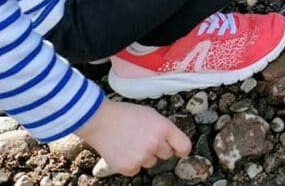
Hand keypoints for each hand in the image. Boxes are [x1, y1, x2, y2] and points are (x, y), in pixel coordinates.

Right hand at [75, 99, 190, 175]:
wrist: (100, 120)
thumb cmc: (126, 115)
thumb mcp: (151, 115)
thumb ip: (165, 129)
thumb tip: (174, 144)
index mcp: (164, 128)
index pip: (184, 146)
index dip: (181, 149)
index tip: (178, 150)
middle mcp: (155, 144)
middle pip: (167, 155)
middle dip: (158, 149)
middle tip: (143, 138)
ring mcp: (142, 157)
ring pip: (151, 162)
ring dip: (143, 156)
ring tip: (130, 142)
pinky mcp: (128, 168)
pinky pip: (136, 169)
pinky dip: (130, 163)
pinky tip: (122, 150)